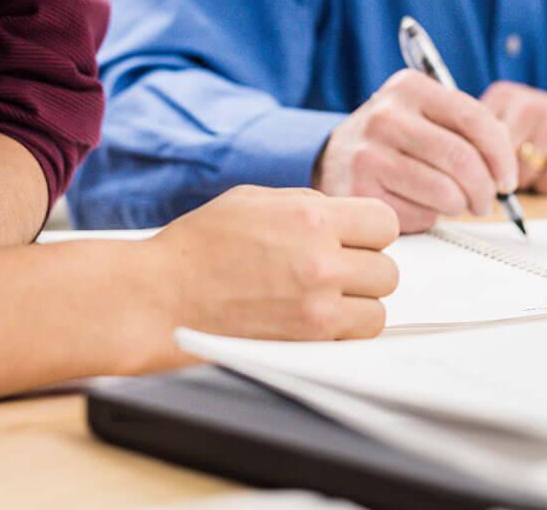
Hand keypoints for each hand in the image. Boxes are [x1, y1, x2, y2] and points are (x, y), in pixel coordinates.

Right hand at [144, 186, 398, 345]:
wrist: (159, 299)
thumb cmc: (197, 249)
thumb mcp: (254, 200)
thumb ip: (308, 205)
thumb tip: (344, 216)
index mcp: (311, 217)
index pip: (384, 223)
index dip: (369, 231)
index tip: (355, 239)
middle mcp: (321, 262)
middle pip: (387, 271)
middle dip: (363, 270)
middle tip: (334, 273)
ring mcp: (316, 309)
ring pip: (377, 312)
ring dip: (356, 308)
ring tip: (322, 301)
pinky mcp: (305, 346)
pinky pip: (351, 343)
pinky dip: (338, 336)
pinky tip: (309, 323)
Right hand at [315, 70, 517, 233]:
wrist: (332, 157)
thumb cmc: (392, 139)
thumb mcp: (424, 114)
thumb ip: (466, 128)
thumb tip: (505, 167)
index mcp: (410, 88)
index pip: (475, 119)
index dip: (502, 155)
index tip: (507, 178)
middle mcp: (386, 116)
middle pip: (463, 160)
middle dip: (485, 189)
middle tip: (485, 201)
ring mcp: (369, 154)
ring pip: (445, 193)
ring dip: (459, 206)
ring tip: (453, 203)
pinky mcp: (360, 192)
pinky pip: (419, 215)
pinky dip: (429, 217)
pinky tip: (417, 206)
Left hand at [480, 82, 546, 193]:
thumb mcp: (512, 117)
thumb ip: (480, 135)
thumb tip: (454, 170)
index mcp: (505, 95)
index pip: (469, 141)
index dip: (476, 162)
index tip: (484, 166)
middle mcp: (531, 106)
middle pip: (492, 163)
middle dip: (502, 174)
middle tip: (522, 162)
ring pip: (520, 177)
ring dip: (529, 181)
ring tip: (545, 161)